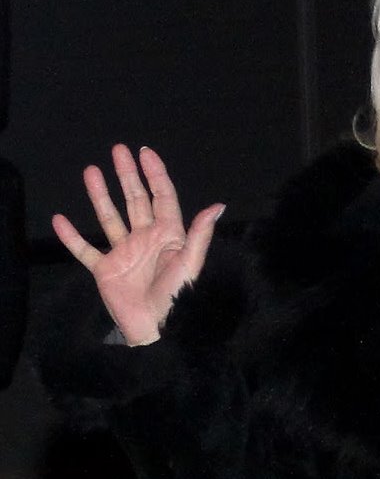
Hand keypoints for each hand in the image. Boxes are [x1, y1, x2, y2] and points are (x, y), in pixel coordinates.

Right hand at [53, 144, 224, 345]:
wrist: (157, 329)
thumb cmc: (178, 297)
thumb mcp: (191, 263)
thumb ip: (200, 234)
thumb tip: (218, 205)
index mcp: (169, 234)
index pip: (161, 196)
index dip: (155, 174)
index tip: (145, 152)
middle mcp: (146, 238)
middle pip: (135, 199)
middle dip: (127, 175)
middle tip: (118, 150)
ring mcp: (124, 252)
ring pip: (110, 217)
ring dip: (100, 195)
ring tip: (91, 171)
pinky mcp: (106, 270)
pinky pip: (85, 250)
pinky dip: (72, 237)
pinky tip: (62, 220)